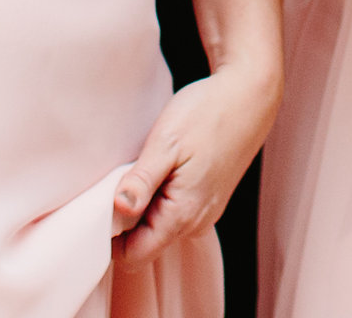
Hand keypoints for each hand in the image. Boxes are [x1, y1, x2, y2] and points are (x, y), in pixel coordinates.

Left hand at [111, 65, 278, 266]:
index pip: (134, 257)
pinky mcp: (208, 200)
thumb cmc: (207, 113)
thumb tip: (117, 210)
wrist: (250, 95)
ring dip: (145, 206)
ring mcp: (205, 212)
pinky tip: (164, 165)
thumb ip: (141, 181)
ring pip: (160, 228)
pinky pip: (174, 213)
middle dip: (127, 220)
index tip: (101, 205)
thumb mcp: (166, 143)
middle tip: (124, 177)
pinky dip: (161, 196)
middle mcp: (196, 223)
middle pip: (145, 243)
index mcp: (183, 214)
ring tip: (148, 166)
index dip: (110, 239)